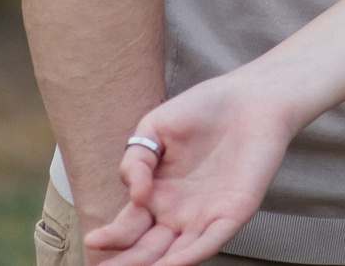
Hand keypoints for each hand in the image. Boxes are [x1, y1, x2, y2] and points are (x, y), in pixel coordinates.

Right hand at [82, 74, 296, 265]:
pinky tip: (172, 264)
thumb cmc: (202, 109)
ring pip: (176, 253)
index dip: (111, 237)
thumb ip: (136, 159)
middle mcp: (177, 213)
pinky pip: (210, 240)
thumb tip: (135, 196)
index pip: (128, 227)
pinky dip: (191, 255)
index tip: (93, 240)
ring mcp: (205, 216)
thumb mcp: (155, 128)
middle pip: (147, 248)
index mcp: (155, 195)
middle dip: (125, 263)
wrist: (251, 95)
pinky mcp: (233, 213)